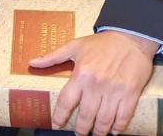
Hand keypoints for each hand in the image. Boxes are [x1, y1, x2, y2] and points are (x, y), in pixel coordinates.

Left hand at [29, 31, 158, 135]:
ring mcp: (114, 90)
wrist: (131, 37)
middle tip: (80, 134)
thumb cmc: (101, 43)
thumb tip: (32, 63)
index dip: (60, 116)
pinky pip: (124, 115)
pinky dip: (119, 126)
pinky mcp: (131, 93)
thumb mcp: (74, 46)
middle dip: (82, 129)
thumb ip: (52, 57)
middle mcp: (96, 85)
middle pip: (86, 115)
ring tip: (96, 134)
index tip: (57, 125)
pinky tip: (114, 131)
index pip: (66, 102)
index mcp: (80, 75)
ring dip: (99, 131)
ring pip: (105, 119)